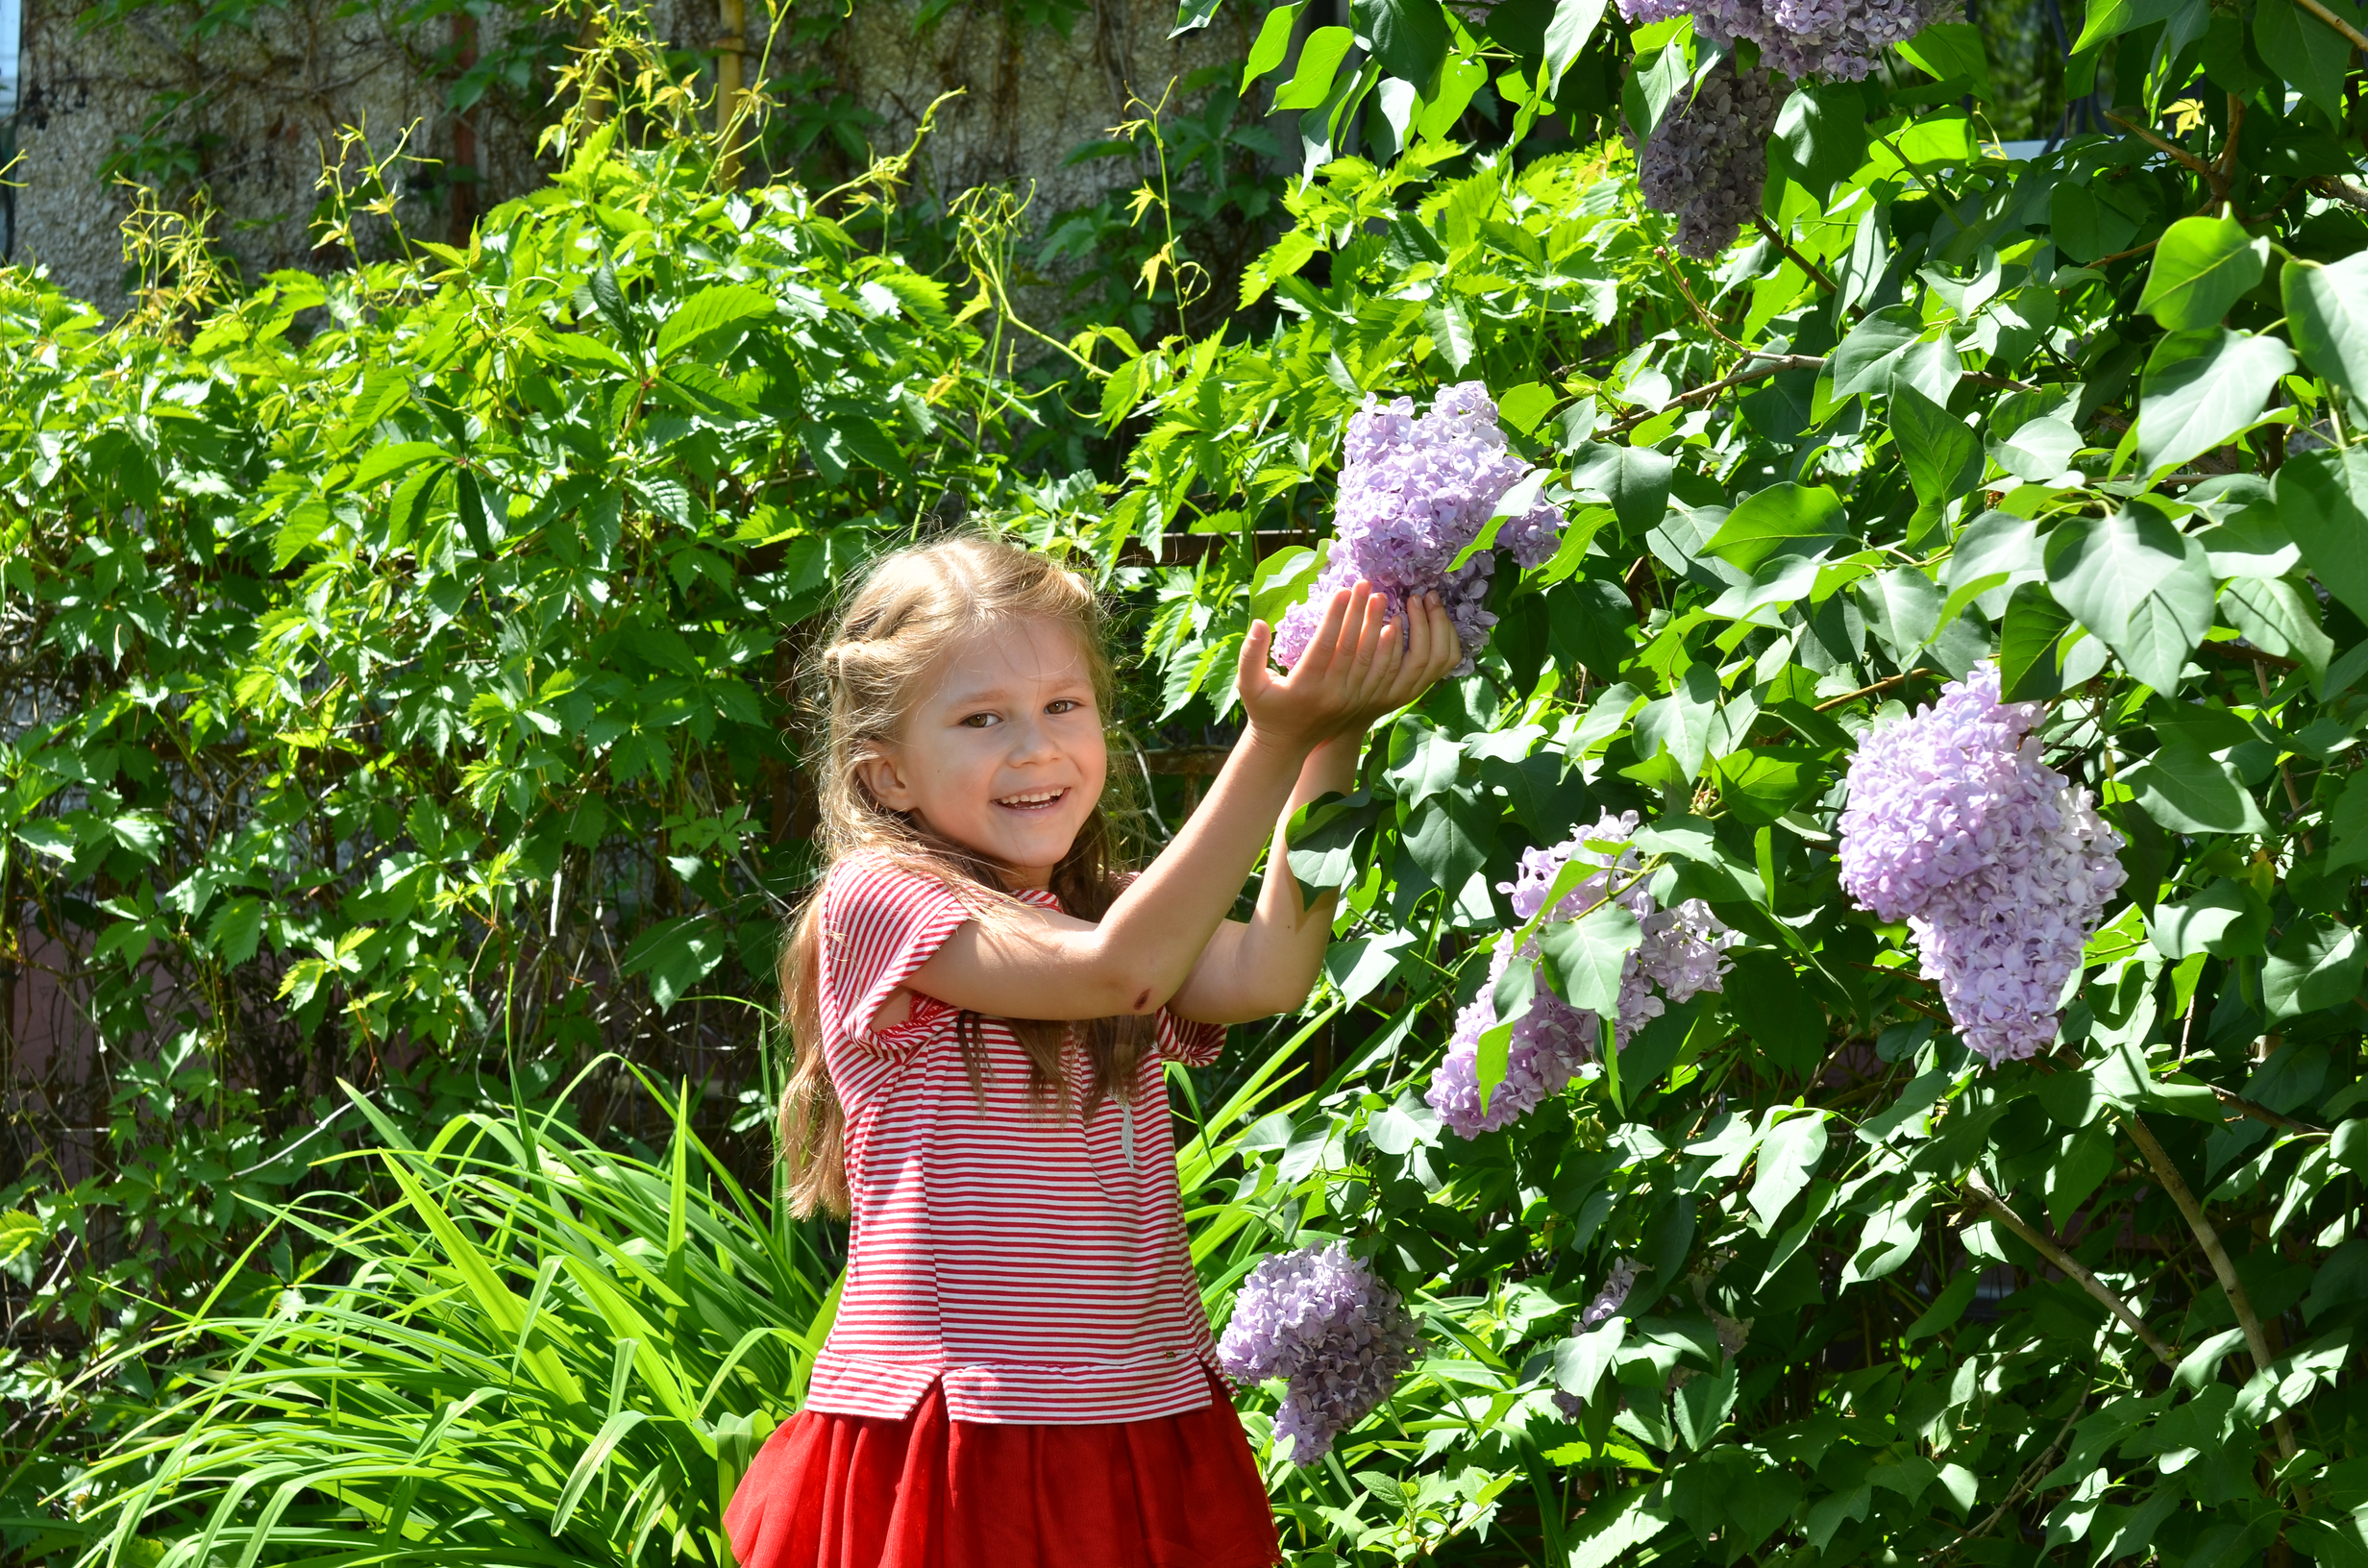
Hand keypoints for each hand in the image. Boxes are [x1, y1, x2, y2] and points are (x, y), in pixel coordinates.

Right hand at [1235, 581, 1460, 754]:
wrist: (1287, 745)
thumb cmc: (1265, 709)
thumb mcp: (1248, 684)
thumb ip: (1250, 653)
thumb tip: (1259, 623)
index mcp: (1304, 687)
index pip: (1324, 645)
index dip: (1334, 617)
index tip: (1342, 590)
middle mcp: (1331, 694)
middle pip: (1351, 648)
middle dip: (1359, 613)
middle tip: (1365, 584)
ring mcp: (1350, 700)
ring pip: (1369, 660)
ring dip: (1377, 627)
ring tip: (1380, 598)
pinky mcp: (1362, 703)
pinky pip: (1381, 675)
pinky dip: (1390, 650)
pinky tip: (1393, 627)